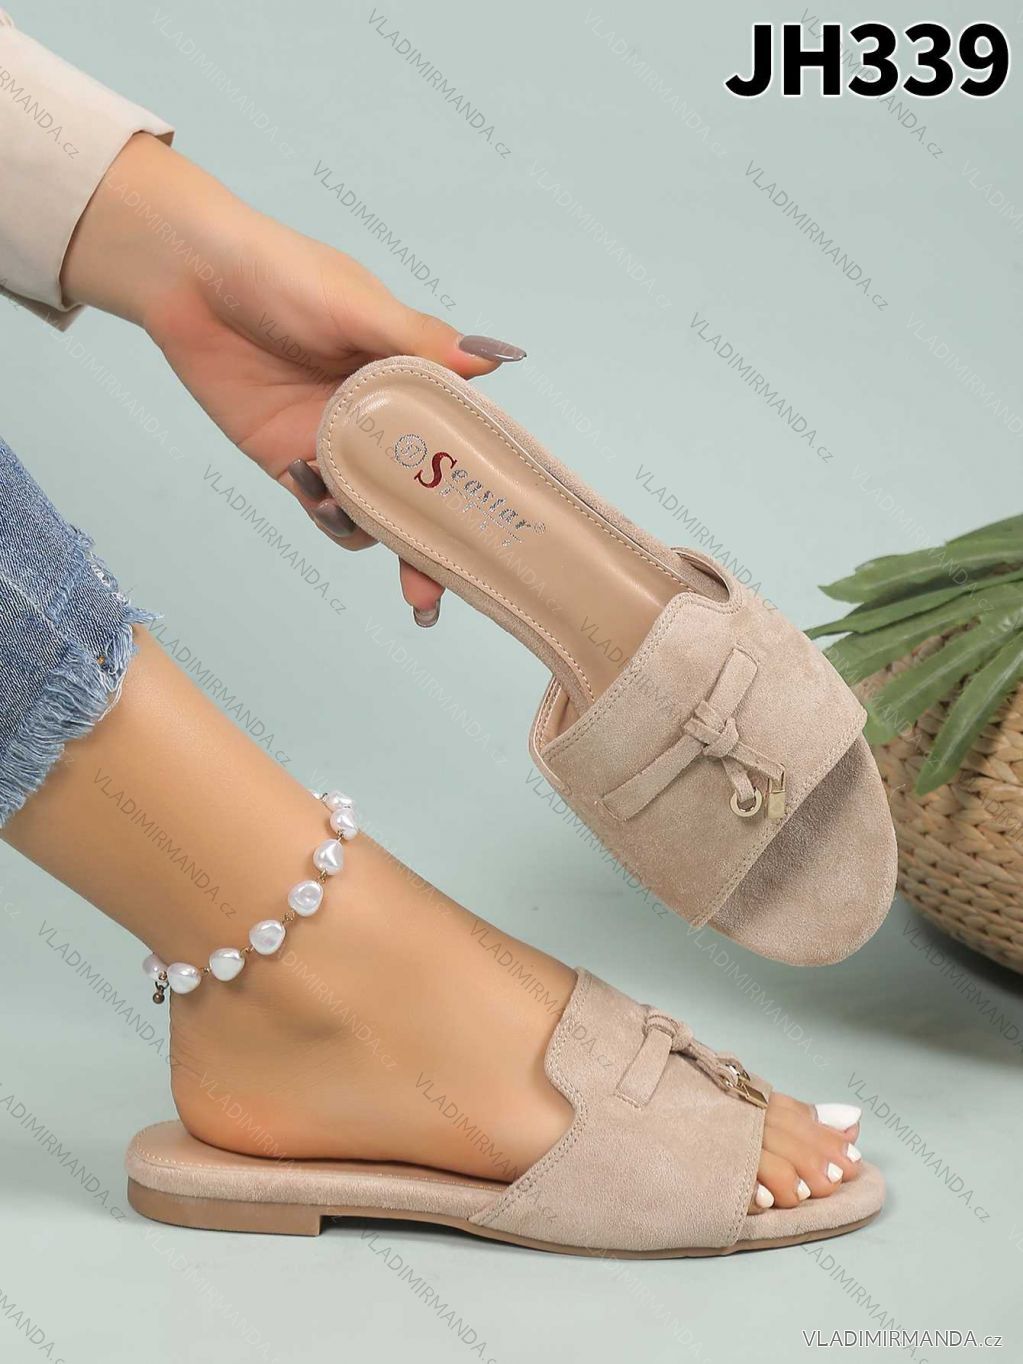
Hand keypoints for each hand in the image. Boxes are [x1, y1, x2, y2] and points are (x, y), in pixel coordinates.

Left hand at [62, 135, 524, 620]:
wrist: (188, 278)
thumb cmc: (279, 271)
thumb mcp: (357, 304)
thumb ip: (421, 340)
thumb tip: (496, 358)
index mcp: (414, 376)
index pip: (463, 440)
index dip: (482, 485)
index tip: (500, 527)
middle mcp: (384, 417)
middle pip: (425, 493)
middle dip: (435, 542)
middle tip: (432, 584)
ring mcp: (339, 444)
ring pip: (378, 511)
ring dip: (382, 532)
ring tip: (377, 533)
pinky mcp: (293, 462)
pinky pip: (323, 509)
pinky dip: (329, 515)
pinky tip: (318, 492)